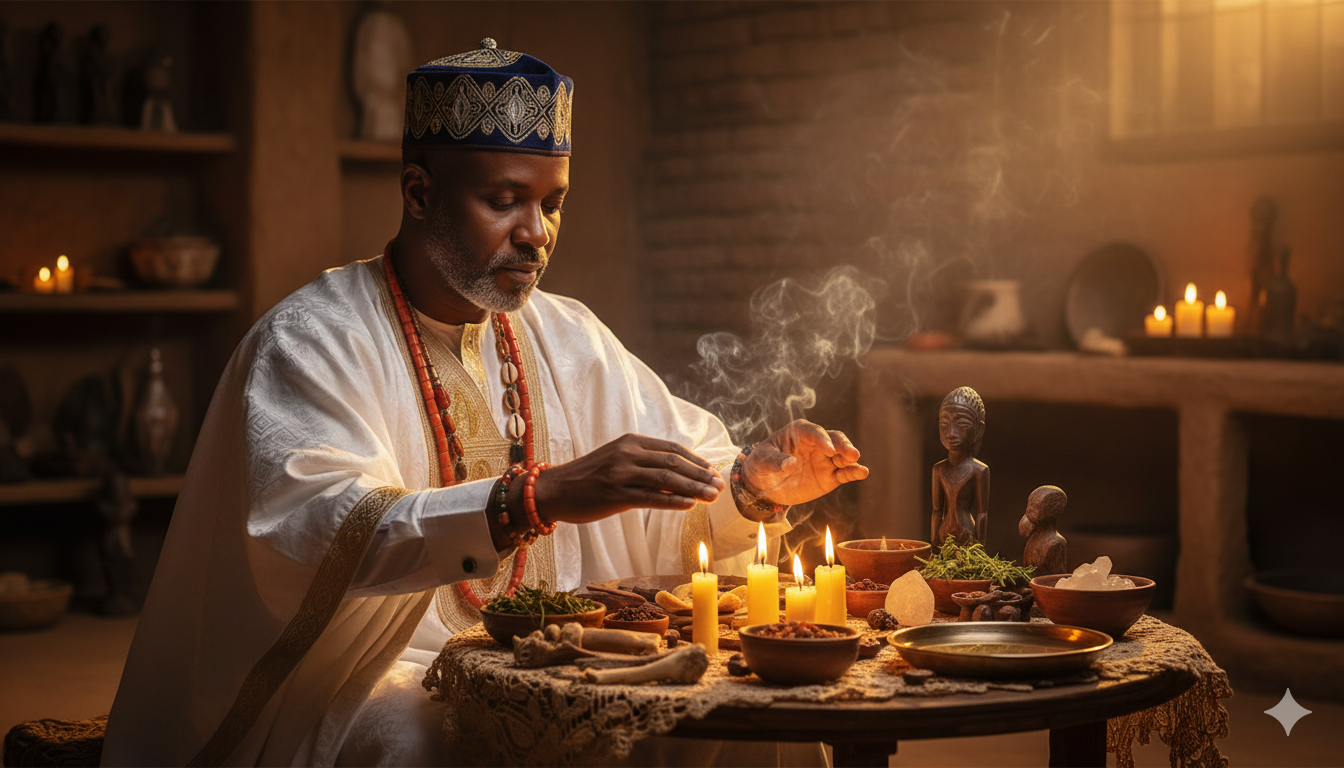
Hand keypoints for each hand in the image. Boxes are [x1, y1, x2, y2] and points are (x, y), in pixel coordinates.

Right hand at [517, 434, 724, 525]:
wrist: (554, 490)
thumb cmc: (589, 477)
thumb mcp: (617, 459)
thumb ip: (644, 462)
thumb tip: (679, 474)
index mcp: (631, 442)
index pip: (672, 449)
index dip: (697, 460)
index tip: (713, 472)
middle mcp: (627, 454)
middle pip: (674, 463)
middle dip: (701, 475)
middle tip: (720, 486)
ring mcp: (621, 474)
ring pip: (666, 479)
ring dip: (694, 488)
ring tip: (712, 497)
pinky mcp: (615, 495)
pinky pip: (650, 498)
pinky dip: (673, 501)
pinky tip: (690, 505)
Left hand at [740, 420, 867, 509]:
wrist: (765, 486)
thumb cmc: (761, 466)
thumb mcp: (762, 462)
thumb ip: (774, 462)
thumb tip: (790, 464)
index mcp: (799, 432)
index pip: (814, 432)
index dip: (822, 439)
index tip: (828, 449)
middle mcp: (816, 443)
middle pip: (834, 439)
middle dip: (843, 445)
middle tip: (851, 454)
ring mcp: (825, 459)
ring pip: (843, 454)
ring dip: (850, 457)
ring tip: (854, 462)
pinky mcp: (830, 476)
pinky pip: (845, 473)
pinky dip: (854, 472)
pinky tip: (863, 472)